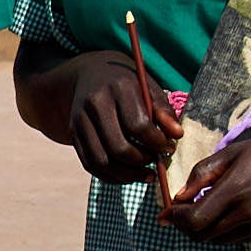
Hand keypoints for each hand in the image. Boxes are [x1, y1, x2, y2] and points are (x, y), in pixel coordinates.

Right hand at [56, 51, 176, 184]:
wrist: (91, 74)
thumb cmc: (128, 83)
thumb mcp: (148, 87)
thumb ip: (163, 110)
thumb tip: (176, 135)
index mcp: (118, 87)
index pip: (138, 125)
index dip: (156, 142)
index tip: (168, 147)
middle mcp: (95, 103)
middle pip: (118, 148)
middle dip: (142, 162)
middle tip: (155, 161)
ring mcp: (80, 120)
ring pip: (103, 162)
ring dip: (128, 175)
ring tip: (146, 173)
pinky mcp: (73, 134)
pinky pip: (91, 165)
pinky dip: (112, 176)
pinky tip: (129, 174)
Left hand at [161, 121, 250, 243]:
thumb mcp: (234, 151)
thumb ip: (203, 173)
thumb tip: (180, 196)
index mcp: (237, 189)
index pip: (195, 219)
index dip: (175, 219)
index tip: (165, 213)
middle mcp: (248, 213)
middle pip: (203, 235)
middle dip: (185, 228)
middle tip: (178, 214)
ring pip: (219, 241)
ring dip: (203, 231)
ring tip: (200, 212)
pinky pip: (237, 239)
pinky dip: (223, 231)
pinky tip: (224, 214)